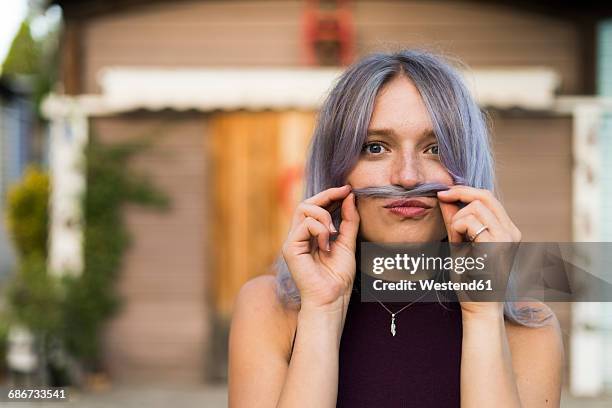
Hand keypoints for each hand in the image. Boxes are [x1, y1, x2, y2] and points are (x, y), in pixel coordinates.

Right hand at [281, 185, 359, 310]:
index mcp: (311, 234)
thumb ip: (349, 220)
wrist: (333, 298)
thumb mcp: (348, 242)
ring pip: (304, 208)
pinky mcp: (289, 247)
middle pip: (306, 202)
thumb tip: (349, 197)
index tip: (348, 189)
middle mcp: (299, 235)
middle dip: (327, 195)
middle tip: (344, 193)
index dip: (330, 195)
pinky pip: (304, 224)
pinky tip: (326, 246)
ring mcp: (292, 241)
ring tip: (334, 233)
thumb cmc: (339, 276)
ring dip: (324, 217)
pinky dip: (320, 231)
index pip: (315, 206)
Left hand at [436, 186, 521, 317]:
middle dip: (459, 192)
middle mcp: (511, 231)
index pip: (488, 197)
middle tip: (440, 196)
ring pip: (475, 206)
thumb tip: (445, 198)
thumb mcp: (459, 244)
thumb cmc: (470, 280)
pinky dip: (457, 228)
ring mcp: (507, 237)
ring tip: (456, 240)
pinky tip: (457, 245)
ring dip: (457, 219)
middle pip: (485, 195)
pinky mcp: (497, 244)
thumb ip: (454, 221)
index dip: (465, 190)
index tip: (444, 192)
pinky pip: (470, 221)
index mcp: (506, 230)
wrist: (479, 308)